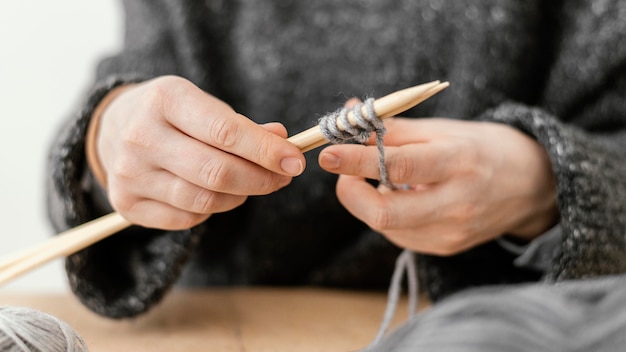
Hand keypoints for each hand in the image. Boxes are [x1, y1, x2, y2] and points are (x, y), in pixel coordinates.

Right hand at [93, 76, 304, 229]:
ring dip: (241, 196)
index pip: (225, 132)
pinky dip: (212, 209)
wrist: (112, 128)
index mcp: (165, 99)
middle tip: (283, 177)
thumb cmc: (170, 114)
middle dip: (261, 179)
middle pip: (217, 173)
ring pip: (205, 200)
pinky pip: (187, 217)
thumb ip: (242, 125)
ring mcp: (130, 174)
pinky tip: (215, 193)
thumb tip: (282, 142)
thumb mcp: (202, 103)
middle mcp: (142, 137)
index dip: (266, 151)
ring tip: (252, 183)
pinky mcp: (127, 203)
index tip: (295, 161)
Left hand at [319, 117, 557, 254]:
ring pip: (385, 225)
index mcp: (458, 162)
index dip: (356, 161)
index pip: (398, 166)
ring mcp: (451, 232)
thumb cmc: (483, 148)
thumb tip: (348, 115)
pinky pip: (398, 234)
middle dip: (350, 191)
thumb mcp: (444, 129)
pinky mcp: (446, 248)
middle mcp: (456, 203)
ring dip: (367, 199)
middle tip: (342, 170)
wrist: (533, 186)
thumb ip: (393, 128)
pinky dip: (386, 214)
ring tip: (380, 177)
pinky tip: (401, 196)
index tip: (328, 152)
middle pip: (383, 213)